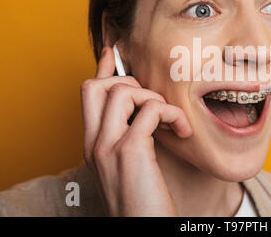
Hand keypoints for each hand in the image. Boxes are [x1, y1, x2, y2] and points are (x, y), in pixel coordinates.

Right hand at [80, 47, 192, 215]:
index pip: (89, 95)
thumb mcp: (131, 164)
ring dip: (154, 98)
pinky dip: (171, 113)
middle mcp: (94, 143)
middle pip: (94, 86)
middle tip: (153, 100)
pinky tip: (182, 131)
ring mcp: (108, 146)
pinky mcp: (130, 151)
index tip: (114, 52)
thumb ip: (131, 135)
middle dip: (128, 82)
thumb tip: (145, 111)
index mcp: (93, 144)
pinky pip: (150, 110)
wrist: (143, 229)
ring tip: (170, 120)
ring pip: (122, 92)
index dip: (102, 69)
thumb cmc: (143, 200)